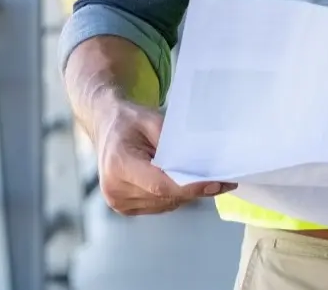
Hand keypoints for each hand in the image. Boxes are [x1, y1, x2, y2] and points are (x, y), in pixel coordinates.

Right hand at [94, 99, 234, 215]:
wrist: (105, 126)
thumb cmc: (129, 120)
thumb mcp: (152, 120)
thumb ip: (174, 142)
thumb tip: (200, 164)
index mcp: (119, 164)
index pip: (160, 184)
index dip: (190, 187)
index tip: (215, 184)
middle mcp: (115, 188)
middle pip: (165, 196)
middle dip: (194, 189)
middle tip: (221, 180)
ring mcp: (117, 201)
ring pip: (165, 204)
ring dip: (184, 194)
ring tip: (200, 178)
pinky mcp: (123, 208)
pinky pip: (158, 206)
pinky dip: (172, 196)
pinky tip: (178, 181)